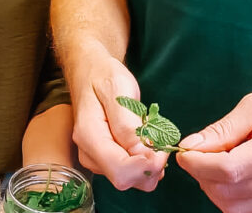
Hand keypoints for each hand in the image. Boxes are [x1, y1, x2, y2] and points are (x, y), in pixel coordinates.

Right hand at [69, 53, 168, 190]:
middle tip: (160, 138)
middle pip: (126, 179)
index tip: (162, 148)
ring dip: (149, 162)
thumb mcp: (118, 89)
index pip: (120, 171)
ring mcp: (96, 159)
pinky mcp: (105, 159)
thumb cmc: (104, 76)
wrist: (90, 71)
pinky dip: (144, 159)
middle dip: (150, 165)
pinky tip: (144, 139)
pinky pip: (131, 170)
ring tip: (150, 134)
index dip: (147, 166)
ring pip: (131, 178)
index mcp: (89, 136)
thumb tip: (143, 155)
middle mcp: (89, 154)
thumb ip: (128, 125)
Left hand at [176, 82, 251, 212]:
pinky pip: (248, 212)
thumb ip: (221, 130)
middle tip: (201, 153)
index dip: (197, 163)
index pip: (228, 170)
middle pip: (228, 194)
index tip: (184, 152)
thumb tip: (188, 147)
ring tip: (223, 161)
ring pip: (234, 209)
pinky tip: (239, 174)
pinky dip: (233, 196)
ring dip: (216, 188)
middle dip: (203, 175)